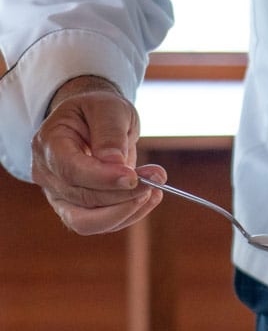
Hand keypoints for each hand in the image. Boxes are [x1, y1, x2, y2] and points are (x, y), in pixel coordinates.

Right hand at [31, 75, 165, 233]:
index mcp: (49, 143)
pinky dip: (128, 214)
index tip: (133, 176)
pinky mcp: (77, 209)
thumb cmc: (98, 109)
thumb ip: (110, 132)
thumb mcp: (108, 107)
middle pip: (83, 198)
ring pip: (89, 222)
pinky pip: (101, 223)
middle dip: (124, 193)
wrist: (93, 119)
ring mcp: (59, 195)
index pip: (71, 170)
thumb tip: (115, 165)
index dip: (103, 178)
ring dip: (126, 210)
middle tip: (157, 178)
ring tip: (155, 190)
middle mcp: (47, 175)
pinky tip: (150, 197)